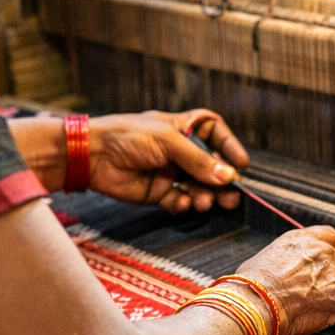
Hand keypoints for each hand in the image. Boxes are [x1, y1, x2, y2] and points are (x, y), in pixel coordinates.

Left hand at [88, 110, 250, 211]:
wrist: (92, 156)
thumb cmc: (127, 136)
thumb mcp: (168, 142)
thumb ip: (198, 160)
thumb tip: (228, 176)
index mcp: (182, 130)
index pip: (214, 133)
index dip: (228, 146)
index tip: (241, 163)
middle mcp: (178, 151)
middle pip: (210, 166)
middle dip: (222, 181)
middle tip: (231, 195)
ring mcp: (169, 172)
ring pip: (198, 187)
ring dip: (205, 195)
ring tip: (204, 201)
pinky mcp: (157, 192)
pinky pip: (179, 200)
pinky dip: (184, 204)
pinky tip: (181, 202)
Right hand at [235, 226, 334, 334]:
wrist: (254, 305)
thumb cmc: (250, 289)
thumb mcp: (263, 260)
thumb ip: (282, 260)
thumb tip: (279, 273)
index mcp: (301, 240)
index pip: (330, 236)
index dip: (333, 253)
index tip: (328, 265)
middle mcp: (321, 251)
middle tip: (330, 292)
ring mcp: (333, 272)